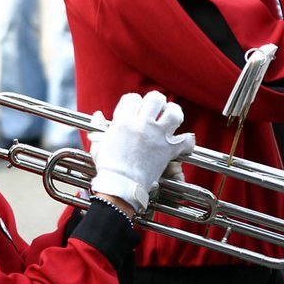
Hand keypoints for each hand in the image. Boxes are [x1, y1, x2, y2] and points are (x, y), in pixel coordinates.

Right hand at [88, 92, 194, 211]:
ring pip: (174, 113)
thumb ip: (98, 127)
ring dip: (174, 114)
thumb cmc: (108, 166)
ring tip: (170, 119)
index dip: (134, 102)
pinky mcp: (168, 150)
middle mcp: (142, 124)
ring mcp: (157, 135)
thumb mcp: (98, 144)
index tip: (133, 111)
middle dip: (156, 103)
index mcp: (124, 120)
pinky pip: (186, 140)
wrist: (122, 184)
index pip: (133, 98)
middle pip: (156, 99)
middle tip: (155, 111)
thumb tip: (97, 115)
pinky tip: (182, 143)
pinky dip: (187, 142)